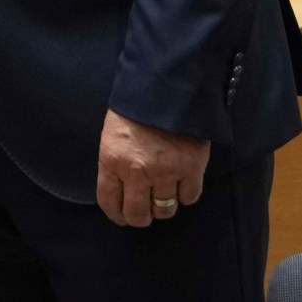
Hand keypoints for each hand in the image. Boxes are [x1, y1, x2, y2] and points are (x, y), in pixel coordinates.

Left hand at [96, 109, 209, 227]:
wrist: (168, 84)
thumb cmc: (136, 106)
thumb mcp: (113, 134)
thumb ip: (115, 163)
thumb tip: (122, 191)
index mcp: (112, 160)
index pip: (109, 202)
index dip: (116, 214)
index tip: (122, 216)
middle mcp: (137, 171)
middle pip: (138, 215)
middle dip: (140, 217)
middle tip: (145, 211)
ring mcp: (166, 171)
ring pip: (164, 210)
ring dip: (163, 206)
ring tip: (164, 195)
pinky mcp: (191, 168)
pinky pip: (189, 197)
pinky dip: (185, 194)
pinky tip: (182, 183)